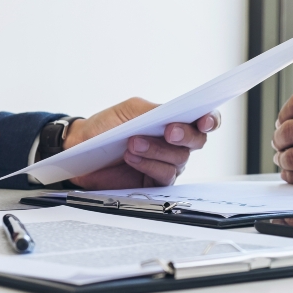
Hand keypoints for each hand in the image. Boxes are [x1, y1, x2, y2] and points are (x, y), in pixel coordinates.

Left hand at [62, 98, 220, 188]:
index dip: (210, 120)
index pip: (203, 120)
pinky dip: (148, 165)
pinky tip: (131, 157)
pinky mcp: (154, 182)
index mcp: (173, 121)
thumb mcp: (131, 110)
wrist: (82, 148)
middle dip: (185, 135)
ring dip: (157, 150)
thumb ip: (155, 111)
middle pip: (197, 141)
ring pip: (179, 159)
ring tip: (133, 143)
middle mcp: (175, 143)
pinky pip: (163, 176)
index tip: (204, 120)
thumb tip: (175, 112)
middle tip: (169, 131)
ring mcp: (166, 163)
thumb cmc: (106, 127)